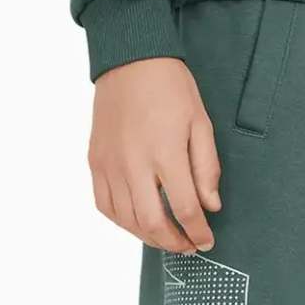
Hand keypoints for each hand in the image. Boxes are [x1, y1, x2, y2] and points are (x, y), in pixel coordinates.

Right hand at [88, 58, 220, 252]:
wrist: (130, 59)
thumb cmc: (170, 88)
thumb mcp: (201, 124)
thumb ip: (206, 169)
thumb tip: (210, 206)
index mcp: (165, 153)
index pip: (185, 209)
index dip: (198, 233)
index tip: (206, 242)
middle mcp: (133, 163)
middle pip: (152, 223)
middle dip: (173, 243)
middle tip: (188, 246)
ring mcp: (110, 163)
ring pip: (126, 219)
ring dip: (148, 237)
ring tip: (167, 237)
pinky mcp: (95, 160)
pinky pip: (104, 204)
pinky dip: (122, 221)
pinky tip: (138, 222)